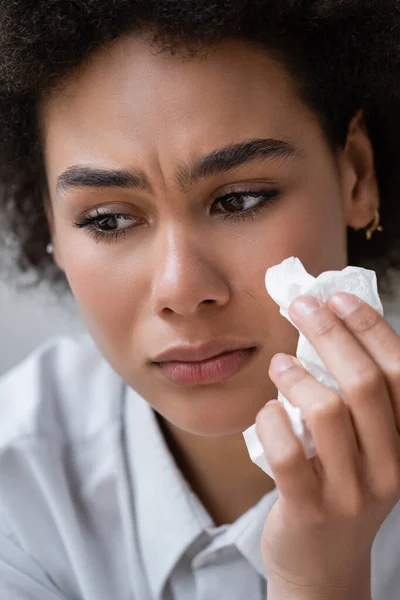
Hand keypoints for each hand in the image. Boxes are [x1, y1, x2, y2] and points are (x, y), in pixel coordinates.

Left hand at [257, 293, 399, 599]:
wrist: (322, 563)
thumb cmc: (340, 486)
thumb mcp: (364, 445)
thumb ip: (356, 397)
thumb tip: (328, 326)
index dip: (369, 328)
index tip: (337, 298)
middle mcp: (391, 467)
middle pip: (364, 383)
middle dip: (329, 333)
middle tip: (299, 306)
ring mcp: (352, 492)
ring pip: (326, 412)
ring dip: (296, 377)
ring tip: (279, 364)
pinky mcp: (310, 509)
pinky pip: (287, 452)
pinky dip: (271, 420)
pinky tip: (267, 409)